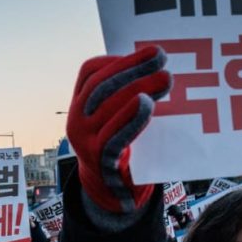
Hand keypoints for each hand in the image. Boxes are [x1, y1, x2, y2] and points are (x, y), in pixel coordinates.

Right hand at [67, 45, 171, 212]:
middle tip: (161, 58)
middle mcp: (76, 120)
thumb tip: (158, 69)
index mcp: (78, 105)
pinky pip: (114, 134)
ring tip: (165, 79)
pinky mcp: (98, 159)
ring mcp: (84, 140)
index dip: (117, 59)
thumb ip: (125, 97)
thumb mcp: (114, 118)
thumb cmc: (119, 146)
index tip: (148, 53)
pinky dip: (131, 117)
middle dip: (133, 68)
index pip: (90, 72)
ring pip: (107, 106)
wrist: (109, 188)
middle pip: (101, 85)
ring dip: (138, 87)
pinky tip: (147, 104)